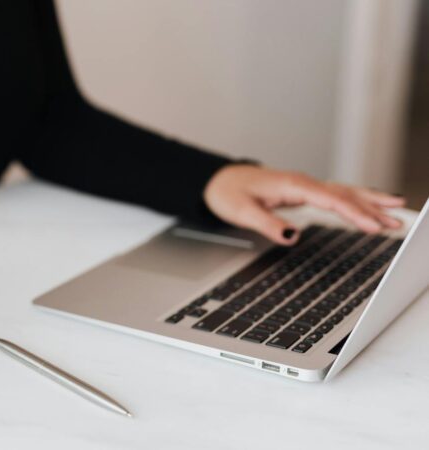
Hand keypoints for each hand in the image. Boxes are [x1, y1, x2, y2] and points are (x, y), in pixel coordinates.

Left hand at [203, 165, 404, 244]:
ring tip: (397, 211)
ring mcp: (305, 187)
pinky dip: (357, 199)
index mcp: (292, 185)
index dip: (353, 213)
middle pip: (344, 195)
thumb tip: (292, 236)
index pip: (330, 200)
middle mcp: (302, 183)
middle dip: (372, 208)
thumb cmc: (228, 193)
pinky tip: (372, 204)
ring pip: (344, 193)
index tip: (373, 226)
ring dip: (370, 203)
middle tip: (397, 222)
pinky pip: (336, 195)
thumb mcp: (242, 212)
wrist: (218, 181)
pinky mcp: (303, 193)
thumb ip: (267, 223)